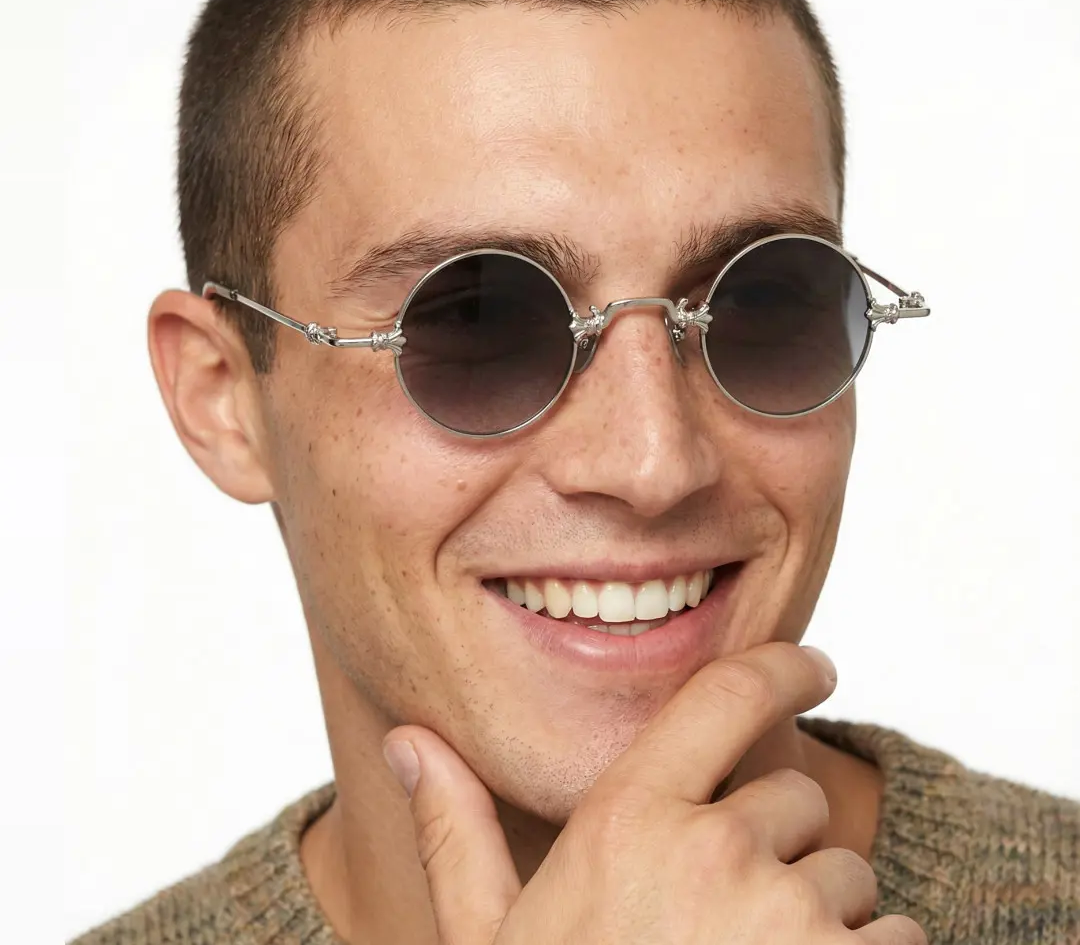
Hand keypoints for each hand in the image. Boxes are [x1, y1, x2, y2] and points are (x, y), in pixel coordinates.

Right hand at [383, 641, 926, 944]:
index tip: (815, 666)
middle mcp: (715, 852)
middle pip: (796, 800)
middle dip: (780, 845)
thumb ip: (459, 833)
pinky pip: (899, 938)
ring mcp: (790, 921)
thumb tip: (410, 740)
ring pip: (850, 877)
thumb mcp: (490, 943)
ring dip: (825, 916)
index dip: (782, 668)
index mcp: (627, 821)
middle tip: (726, 920)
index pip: (726, 697)